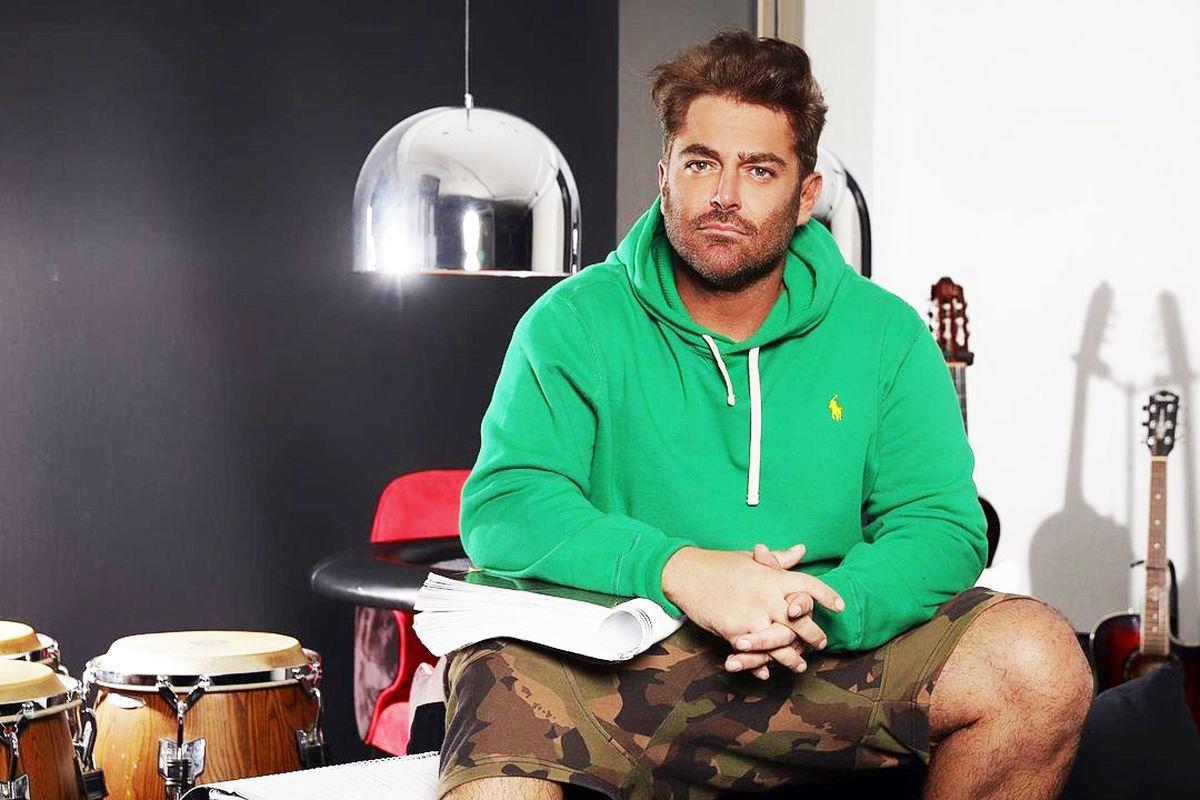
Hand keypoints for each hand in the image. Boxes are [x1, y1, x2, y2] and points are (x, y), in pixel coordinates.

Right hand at [661, 546, 842, 677]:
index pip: (808, 585)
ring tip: (800, 665)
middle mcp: (766, 597)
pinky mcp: (733, 632)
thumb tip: (802, 550)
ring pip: (781, 643)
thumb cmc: (719, 564)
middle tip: (822, 642)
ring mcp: (751, 616)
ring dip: (792, 657)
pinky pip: (754, 653)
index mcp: (772, 577)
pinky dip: (762, 666)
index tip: (839, 606)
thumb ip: (778, 559)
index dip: (827, 595)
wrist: (685, 574)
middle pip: (801, 620)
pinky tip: (769, 672)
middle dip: (815, 634)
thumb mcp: (750, 558)